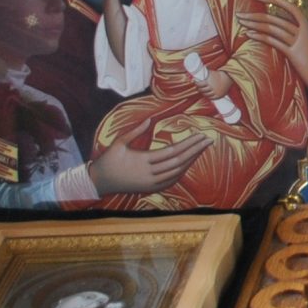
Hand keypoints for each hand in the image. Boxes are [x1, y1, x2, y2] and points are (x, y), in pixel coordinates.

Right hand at [89, 132, 210, 193]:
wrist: (99, 182)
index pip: (172, 151)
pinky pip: (171, 181)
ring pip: (177, 172)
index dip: (188, 144)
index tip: (200, 135)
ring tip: (201, 149)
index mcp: (143, 160)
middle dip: (195, 150)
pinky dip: (182, 172)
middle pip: (179, 161)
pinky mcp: (150, 189)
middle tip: (208, 140)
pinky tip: (189, 163)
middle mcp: (149, 174)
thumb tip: (150, 119)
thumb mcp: (118, 143)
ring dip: (191, 161)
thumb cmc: (108, 160)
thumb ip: (135, 131)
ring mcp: (151, 183)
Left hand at [248, 0, 307, 95]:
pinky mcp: (293, 53)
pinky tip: (249, 34)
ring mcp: (299, 41)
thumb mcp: (306, 41)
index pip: (288, 6)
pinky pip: (273, 41)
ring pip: (272, 28)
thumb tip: (278, 21)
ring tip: (242, 23)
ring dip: (254, 24)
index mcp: (306, 24)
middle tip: (239, 14)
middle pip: (274, 18)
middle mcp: (303, 30)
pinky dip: (260, 36)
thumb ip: (295, 30)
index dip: (271, 0)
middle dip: (254, 15)